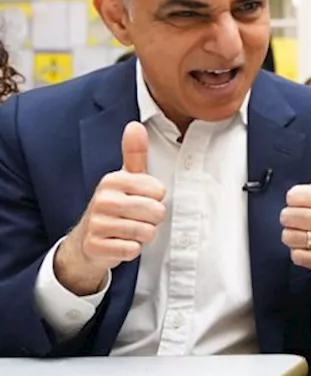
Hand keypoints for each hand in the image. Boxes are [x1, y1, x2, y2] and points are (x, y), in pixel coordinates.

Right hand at [54, 122, 166, 294]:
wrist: (87, 240)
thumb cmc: (114, 206)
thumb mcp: (125, 178)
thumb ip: (134, 153)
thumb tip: (135, 125)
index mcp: (112, 180)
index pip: (158, 191)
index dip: (155, 199)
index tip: (140, 200)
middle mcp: (102, 200)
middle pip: (156, 212)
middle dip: (152, 219)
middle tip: (136, 218)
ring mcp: (97, 224)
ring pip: (146, 232)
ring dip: (143, 235)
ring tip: (128, 230)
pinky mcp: (96, 246)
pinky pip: (132, 250)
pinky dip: (131, 250)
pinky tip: (119, 243)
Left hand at [281, 140, 310, 272]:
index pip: (293, 196)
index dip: (293, 199)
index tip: (303, 201)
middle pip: (288, 217)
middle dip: (290, 217)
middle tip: (302, 218)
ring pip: (289, 237)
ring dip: (292, 235)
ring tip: (305, 232)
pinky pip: (296, 256)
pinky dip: (299, 252)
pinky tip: (309, 246)